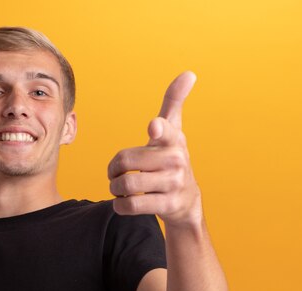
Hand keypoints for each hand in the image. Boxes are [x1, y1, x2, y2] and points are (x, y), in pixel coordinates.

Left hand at [107, 71, 201, 228]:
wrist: (185, 201)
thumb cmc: (171, 160)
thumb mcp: (174, 132)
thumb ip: (174, 103)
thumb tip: (189, 73)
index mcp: (173, 140)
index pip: (165, 130)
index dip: (157, 129)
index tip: (153, 127)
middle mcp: (176, 160)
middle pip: (125, 162)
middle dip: (112, 170)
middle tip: (115, 174)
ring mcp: (173, 184)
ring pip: (126, 185)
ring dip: (115, 188)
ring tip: (119, 188)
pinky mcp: (167, 206)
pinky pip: (130, 205)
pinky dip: (119, 204)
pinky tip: (123, 201)